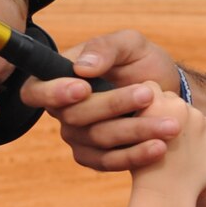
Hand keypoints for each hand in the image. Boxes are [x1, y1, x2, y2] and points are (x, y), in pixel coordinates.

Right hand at [20, 30, 184, 172]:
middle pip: (75, 116)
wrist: (167, 91)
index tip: (83, 88)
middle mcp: (63, 112)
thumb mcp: (129, 44)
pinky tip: (159, 147)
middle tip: (147, 95)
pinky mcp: (97, 158)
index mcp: (59, 79)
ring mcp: (79, 137)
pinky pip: (109, 162)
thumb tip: (82, 68)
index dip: (53, 93)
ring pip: (98, 139)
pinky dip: (135, 155)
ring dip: (134, 131)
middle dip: (112, 105)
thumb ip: (105, 48)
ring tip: (169, 124)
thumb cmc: (141, 62)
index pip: (36, 91)